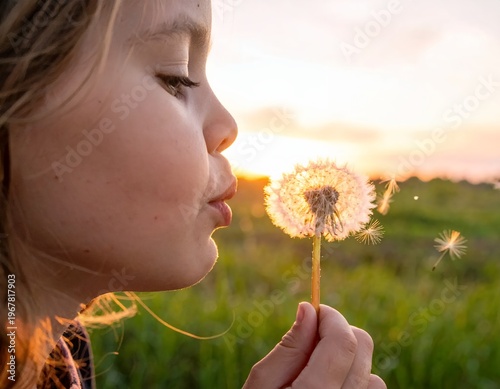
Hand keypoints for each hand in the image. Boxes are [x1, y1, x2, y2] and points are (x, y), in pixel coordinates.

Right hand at [242, 302, 385, 388]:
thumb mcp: (261, 387)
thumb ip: (288, 349)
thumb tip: (308, 309)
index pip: (342, 341)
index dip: (331, 317)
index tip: (315, 310)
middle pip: (363, 350)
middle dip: (340, 332)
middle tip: (314, 336)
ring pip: (373, 376)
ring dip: (350, 363)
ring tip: (320, 371)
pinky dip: (357, 386)